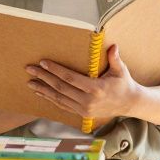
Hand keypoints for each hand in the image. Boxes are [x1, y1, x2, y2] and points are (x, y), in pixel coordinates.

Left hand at [26, 45, 142, 121]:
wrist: (130, 104)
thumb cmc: (124, 84)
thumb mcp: (121, 70)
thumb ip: (115, 58)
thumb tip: (113, 46)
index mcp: (96, 89)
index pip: (70, 78)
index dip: (55, 70)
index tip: (43, 63)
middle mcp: (87, 101)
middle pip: (60, 88)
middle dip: (43, 78)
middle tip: (30, 69)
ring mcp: (83, 109)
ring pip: (58, 99)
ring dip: (43, 90)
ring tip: (30, 82)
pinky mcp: (82, 114)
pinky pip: (62, 105)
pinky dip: (50, 99)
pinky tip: (41, 93)